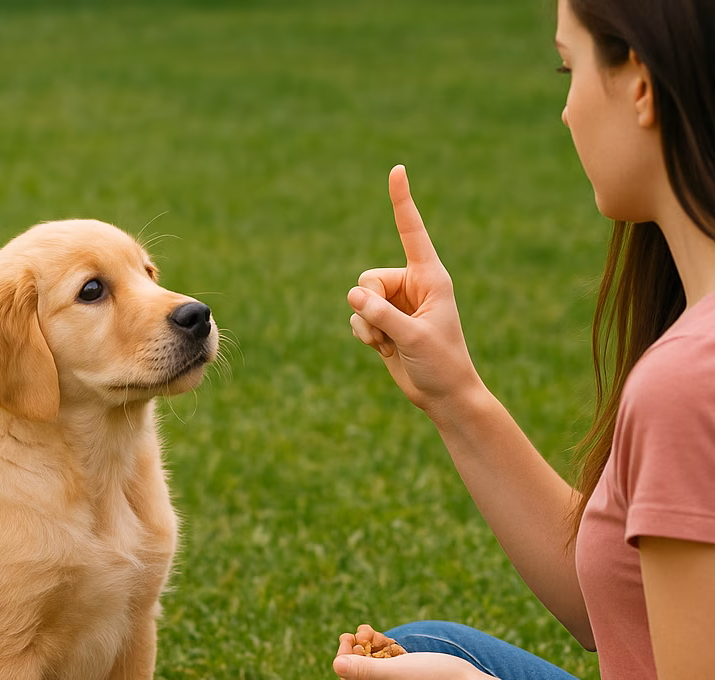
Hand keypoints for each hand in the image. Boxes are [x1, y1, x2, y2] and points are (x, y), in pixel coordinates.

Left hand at [334, 629, 491, 679]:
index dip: (346, 654)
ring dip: (381, 657)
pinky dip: (397, 668)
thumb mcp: (397, 670)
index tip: (348, 633)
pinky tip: (399, 652)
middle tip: (368, 629)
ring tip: (384, 637)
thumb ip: (364, 668)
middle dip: (365, 652)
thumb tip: (336, 665)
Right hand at [347, 165, 481, 416]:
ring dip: (367, 324)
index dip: (402, 202)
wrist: (442, 394)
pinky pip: (358, 317)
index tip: (397, 170)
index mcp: (430, 277)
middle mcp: (412, 286)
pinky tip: (383, 348)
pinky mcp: (384, 323)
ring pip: (359, 299)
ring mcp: (397, 305)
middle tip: (387, 329)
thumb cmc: (441, 363)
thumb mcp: (412, 336)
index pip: (412, 232)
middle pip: (369, 278)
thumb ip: (381, 314)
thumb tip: (352, 295)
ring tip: (388, 342)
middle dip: (369, 304)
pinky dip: (364, 334)